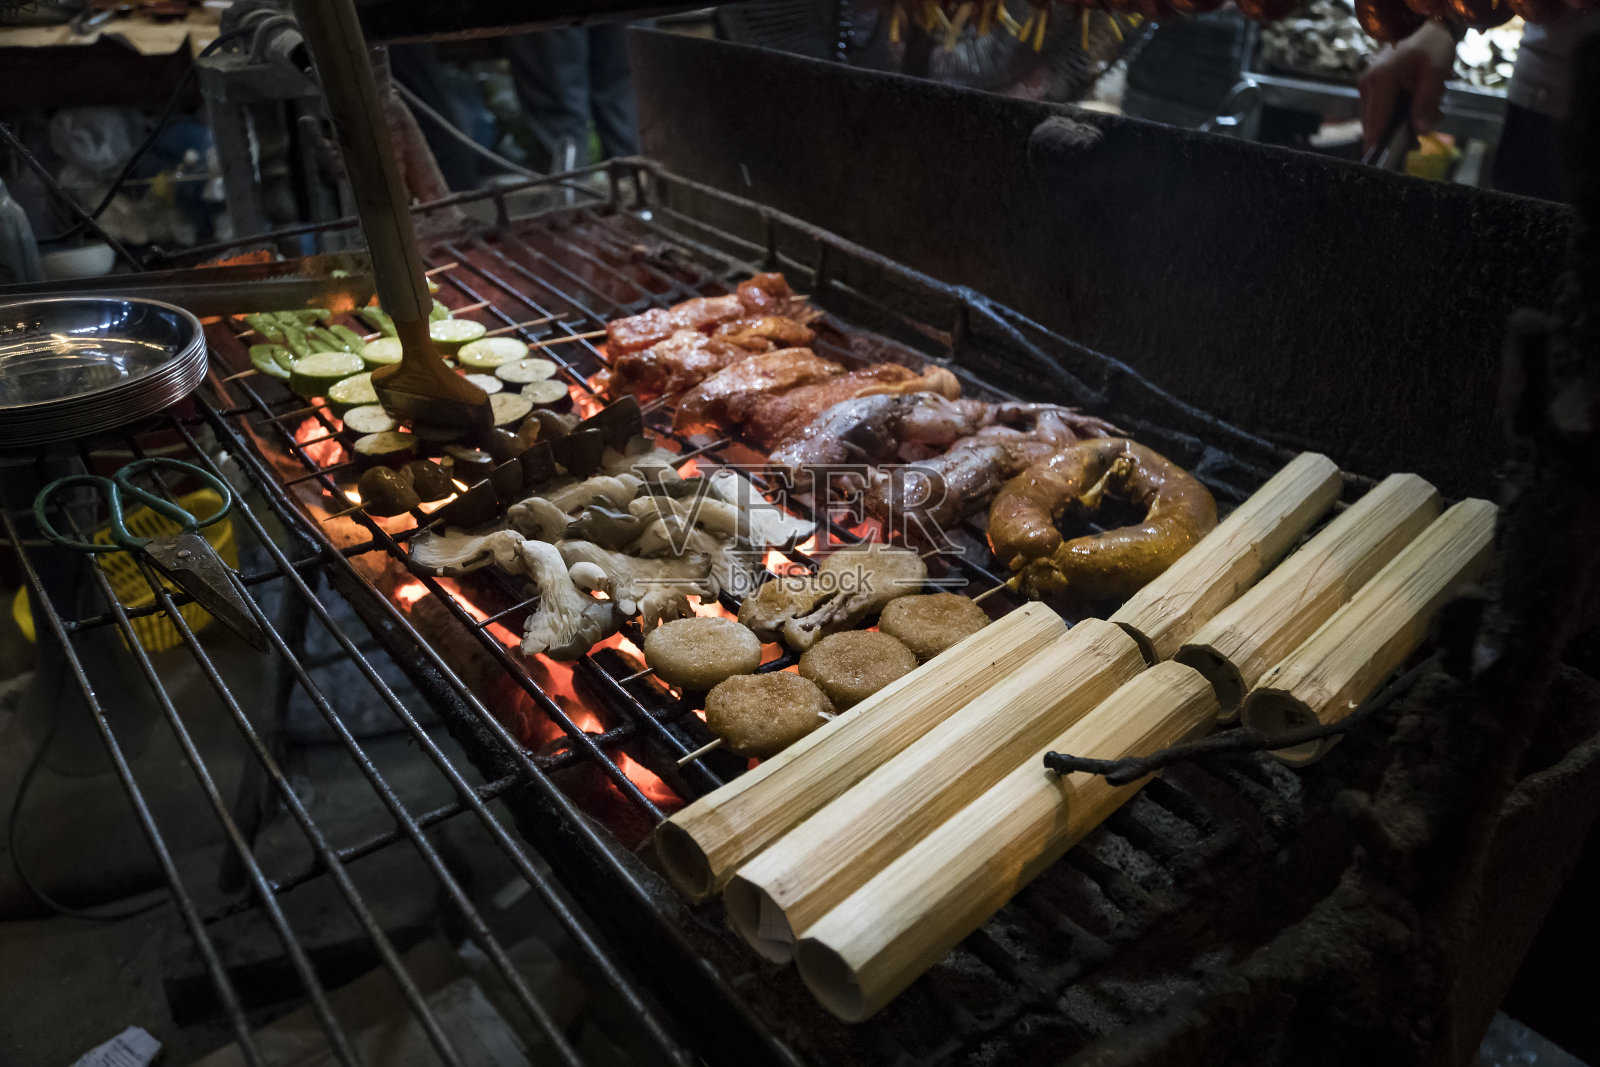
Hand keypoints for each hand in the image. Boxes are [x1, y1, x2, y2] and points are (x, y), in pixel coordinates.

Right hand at [1357, 21, 1456, 151]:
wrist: (1425, 23)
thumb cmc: (1432, 45)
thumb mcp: (1436, 73)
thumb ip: (1427, 104)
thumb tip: (1420, 132)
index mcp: (1379, 82)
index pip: (1376, 123)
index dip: (1378, 145)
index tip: (1381, 164)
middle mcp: (1367, 85)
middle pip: (1374, 123)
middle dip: (1392, 136)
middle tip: (1415, 144)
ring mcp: (1366, 84)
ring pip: (1376, 117)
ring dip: (1394, 125)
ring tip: (1419, 124)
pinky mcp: (1371, 84)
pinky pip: (1379, 108)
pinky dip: (1393, 115)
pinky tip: (1411, 112)